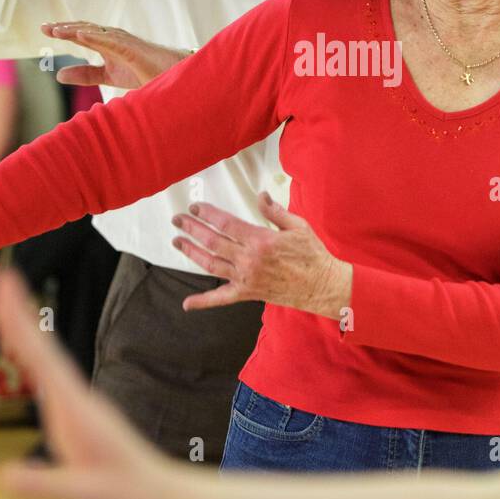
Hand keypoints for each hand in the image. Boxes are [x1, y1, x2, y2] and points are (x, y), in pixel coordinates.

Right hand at [0, 264, 181, 498]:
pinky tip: (26, 351)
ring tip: (4, 301)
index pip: (42, 356)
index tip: (6, 286)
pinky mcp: (79, 413)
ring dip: (25, 328)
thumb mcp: (84, 496)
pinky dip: (33, 354)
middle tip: (0, 277)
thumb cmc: (128, 496)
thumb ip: (44, 486)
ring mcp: (78, 403)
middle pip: (42, 347)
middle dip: (19, 312)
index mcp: (75, 410)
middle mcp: (76, 398)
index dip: (20, 321)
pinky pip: (50, 374)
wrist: (161, 495)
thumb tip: (2, 476)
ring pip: (46, 356)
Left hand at [40, 21, 190, 88]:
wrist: (172, 78)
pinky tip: (81, 35)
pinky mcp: (132, 49)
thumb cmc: (144, 73)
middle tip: (44, 27)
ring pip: (95, 32)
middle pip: (84, 29)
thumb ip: (86, 74)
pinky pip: (111, 41)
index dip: (63, 31)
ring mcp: (123, 42)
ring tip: (56, 30)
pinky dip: (95, 36)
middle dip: (64, 27)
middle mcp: (113, 39)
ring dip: (75, 29)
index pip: (81, 35)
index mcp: (107, 45)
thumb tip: (58, 75)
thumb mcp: (109, 76)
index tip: (44, 29)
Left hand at [171, 192, 350, 318]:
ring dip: (191, 252)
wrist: (322, 285)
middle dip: (192, 228)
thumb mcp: (297, 226)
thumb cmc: (312, 254)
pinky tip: (187, 303)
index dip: (208, 214)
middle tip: (178, 219)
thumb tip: (260, 195)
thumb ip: (275, 211)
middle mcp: (249, 260)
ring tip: (177, 241)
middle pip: (213, 241)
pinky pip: (221, 299)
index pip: (226, 224)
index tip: (196, 207)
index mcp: (260, 240)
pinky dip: (203, 302)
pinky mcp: (247, 293)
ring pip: (211, 264)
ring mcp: (246, 278)